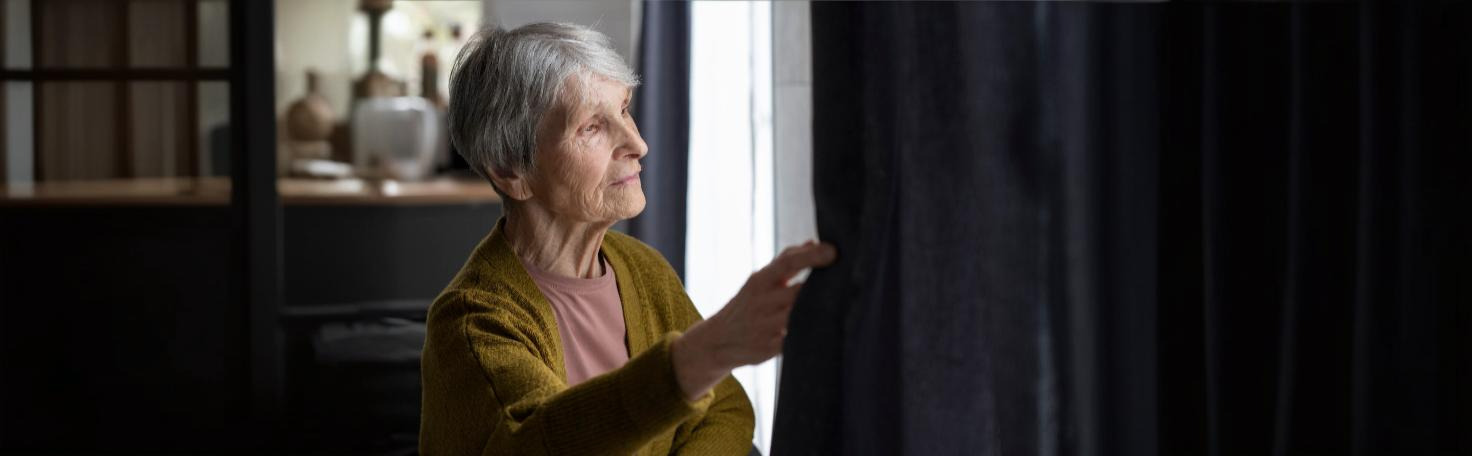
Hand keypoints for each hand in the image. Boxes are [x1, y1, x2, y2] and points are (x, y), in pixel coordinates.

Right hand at [672, 241, 837, 400]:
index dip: (812, 256)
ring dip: (821, 311)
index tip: (835, 251)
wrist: (717, 341)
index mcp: (759, 281)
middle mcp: (760, 302)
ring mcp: (763, 327)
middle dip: (824, 288)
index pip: (787, 262)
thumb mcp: (759, 281)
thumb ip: (786, 261)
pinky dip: (811, 334)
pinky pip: (796, 341)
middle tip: (850, 281)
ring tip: (844, 305)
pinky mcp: (768, 349)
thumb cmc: (747, 304)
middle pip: (800, 291)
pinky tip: (828, 330)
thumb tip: (814, 242)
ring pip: (800, 317)